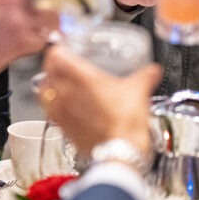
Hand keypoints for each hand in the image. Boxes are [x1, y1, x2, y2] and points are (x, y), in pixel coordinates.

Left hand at [39, 46, 160, 156]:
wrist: (120, 152)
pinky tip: (61, 105)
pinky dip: (51, 103)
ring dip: (49, 83)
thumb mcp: (139, 91)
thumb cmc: (125, 121)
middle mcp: (67, 92)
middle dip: (52, 65)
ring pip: (45, 91)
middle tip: (60, 62)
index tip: (62, 48)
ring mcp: (61, 111)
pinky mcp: (62, 127)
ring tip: (56, 81)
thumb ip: (146, 76)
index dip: (57, 49)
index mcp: (82, 77)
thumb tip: (153, 70)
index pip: (56, 56)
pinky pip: (49, 110)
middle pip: (48, 72)